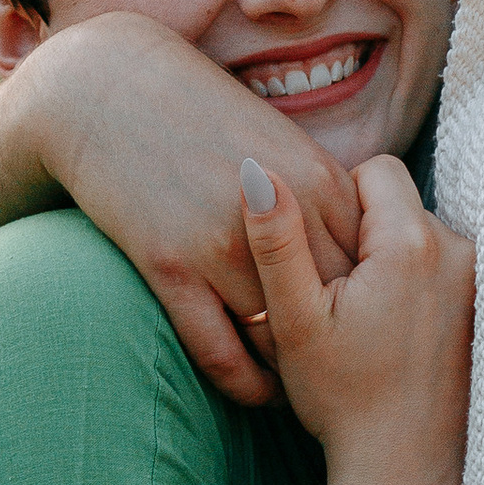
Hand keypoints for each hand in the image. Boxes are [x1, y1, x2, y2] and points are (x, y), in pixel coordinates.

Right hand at [21, 17, 363, 409]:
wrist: (104, 89)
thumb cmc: (197, 111)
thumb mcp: (275, 139)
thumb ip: (321, 190)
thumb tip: (361, 236)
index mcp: (317, 178)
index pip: (371, 260)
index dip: (376, 302)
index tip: (379, 330)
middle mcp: (282, 213)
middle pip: (336, 304)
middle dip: (347, 344)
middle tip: (354, 376)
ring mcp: (223, 244)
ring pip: (281, 339)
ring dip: (298, 373)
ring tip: (311, 394)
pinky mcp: (171, 267)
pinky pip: (220, 353)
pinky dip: (246, 384)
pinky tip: (258, 392)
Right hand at [237, 154, 474, 474]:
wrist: (403, 467)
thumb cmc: (344, 398)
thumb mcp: (294, 319)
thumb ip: (276, 241)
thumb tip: (256, 172)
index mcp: (413, 244)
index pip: (375, 170)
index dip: (338, 203)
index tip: (323, 259)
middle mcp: (459, 251)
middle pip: (400, 203)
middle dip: (365, 234)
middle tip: (339, 295)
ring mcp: (479, 279)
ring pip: (419, 234)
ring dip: (390, 259)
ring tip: (366, 318)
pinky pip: (442, 264)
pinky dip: (414, 283)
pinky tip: (393, 331)